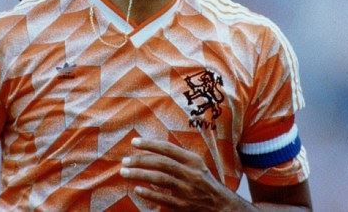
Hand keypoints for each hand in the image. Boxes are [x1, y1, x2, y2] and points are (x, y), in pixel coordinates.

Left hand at [119, 137, 244, 210]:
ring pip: (160, 179)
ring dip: (140, 175)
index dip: (150, 144)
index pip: (168, 149)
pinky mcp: (184, 206)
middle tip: (125, 160)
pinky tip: (138, 190)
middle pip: (162, 163)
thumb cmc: (206, 182)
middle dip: (141, 160)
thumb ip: (179, 157)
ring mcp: (187, 190)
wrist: (222, 205)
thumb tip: (154, 148)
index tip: (134, 142)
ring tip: (125, 172)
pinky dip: (150, 194)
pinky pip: (164, 199)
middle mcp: (191, 174)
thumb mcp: (197, 165)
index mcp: (193, 160)